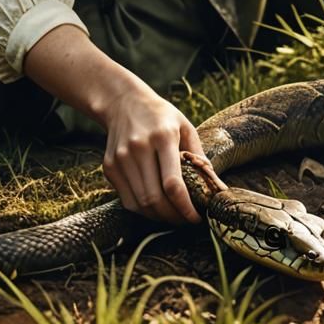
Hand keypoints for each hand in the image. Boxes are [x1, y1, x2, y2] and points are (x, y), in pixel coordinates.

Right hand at [98, 74, 205, 225]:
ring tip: (173, 216)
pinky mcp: (110, 167)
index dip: (185, 207)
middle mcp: (139, 148)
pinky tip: (156, 208)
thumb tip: (213, 184)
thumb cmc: (161, 116)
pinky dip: (143, 210)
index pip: (172, 183)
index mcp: (163, 137)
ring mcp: (121, 159)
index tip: (196, 217)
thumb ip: (198, 154)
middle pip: (155, 198)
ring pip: (140, 204)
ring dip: (159, 218)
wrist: (123, 102)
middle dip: (173, 217)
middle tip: (186, 221)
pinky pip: (127, 200)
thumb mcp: (185, 125)